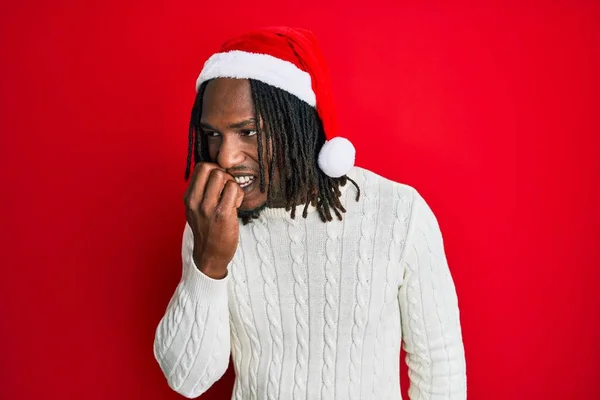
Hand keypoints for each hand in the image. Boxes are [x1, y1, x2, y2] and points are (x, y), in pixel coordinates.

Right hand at [183, 162, 243, 278]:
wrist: (210, 256)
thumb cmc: (207, 231)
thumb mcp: (195, 210)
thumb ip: (201, 192)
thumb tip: (216, 171)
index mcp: (189, 198)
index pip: (201, 167)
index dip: (214, 169)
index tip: (220, 182)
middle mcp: (195, 201)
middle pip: (212, 168)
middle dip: (224, 174)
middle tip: (227, 188)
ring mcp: (208, 207)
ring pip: (223, 176)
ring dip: (232, 184)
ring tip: (232, 198)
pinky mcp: (223, 214)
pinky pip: (234, 189)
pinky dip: (238, 194)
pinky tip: (236, 205)